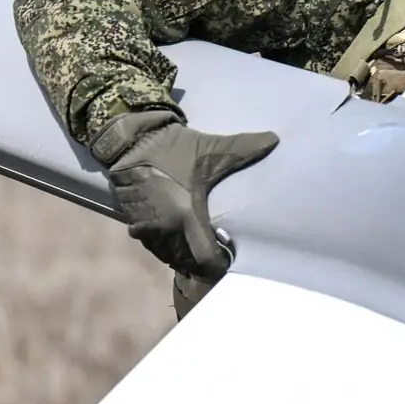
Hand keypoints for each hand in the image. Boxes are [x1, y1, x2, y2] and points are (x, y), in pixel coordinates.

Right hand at [90, 109, 278, 276]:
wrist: (129, 141)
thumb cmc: (173, 148)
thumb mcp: (210, 149)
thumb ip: (244, 149)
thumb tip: (275, 139)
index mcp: (186, 216)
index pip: (205, 257)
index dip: (218, 264)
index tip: (228, 260)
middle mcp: (165, 229)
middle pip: (186, 261)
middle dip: (200, 263)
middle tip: (216, 258)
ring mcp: (147, 228)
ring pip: (167, 255)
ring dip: (181, 257)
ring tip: (197, 253)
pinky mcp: (134, 222)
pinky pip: (152, 245)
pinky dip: (164, 247)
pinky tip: (175, 241)